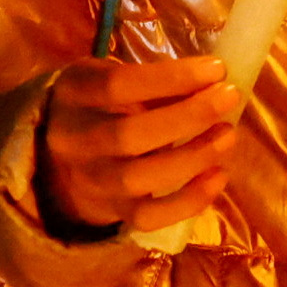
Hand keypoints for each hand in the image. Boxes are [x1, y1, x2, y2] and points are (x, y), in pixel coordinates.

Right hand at [40, 54, 238, 238]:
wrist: (57, 161)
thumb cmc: (98, 107)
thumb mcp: (109, 79)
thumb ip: (151, 81)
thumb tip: (211, 82)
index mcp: (73, 94)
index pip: (118, 85)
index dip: (171, 77)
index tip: (216, 69)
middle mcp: (73, 140)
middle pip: (129, 135)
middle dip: (189, 116)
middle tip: (228, 98)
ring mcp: (91, 182)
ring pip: (139, 179)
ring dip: (193, 156)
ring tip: (227, 135)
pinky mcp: (112, 213)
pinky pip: (150, 217)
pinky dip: (189, 201)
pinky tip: (218, 176)